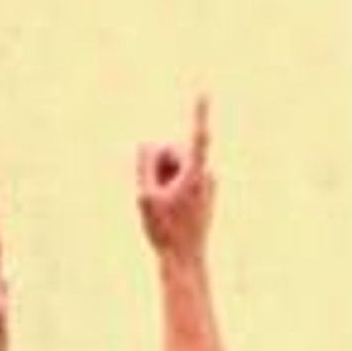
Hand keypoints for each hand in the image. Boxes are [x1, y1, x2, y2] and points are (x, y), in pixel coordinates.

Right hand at [137, 95, 214, 259]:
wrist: (184, 260)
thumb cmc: (165, 232)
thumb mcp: (144, 196)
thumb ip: (144, 163)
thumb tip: (149, 144)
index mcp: (195, 176)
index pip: (196, 138)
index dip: (197, 113)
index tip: (203, 89)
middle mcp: (206, 176)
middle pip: (171, 150)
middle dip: (159, 164)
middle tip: (157, 196)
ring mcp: (207, 183)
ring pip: (174, 164)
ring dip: (163, 178)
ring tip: (167, 205)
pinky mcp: (204, 189)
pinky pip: (179, 176)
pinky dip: (170, 185)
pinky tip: (172, 208)